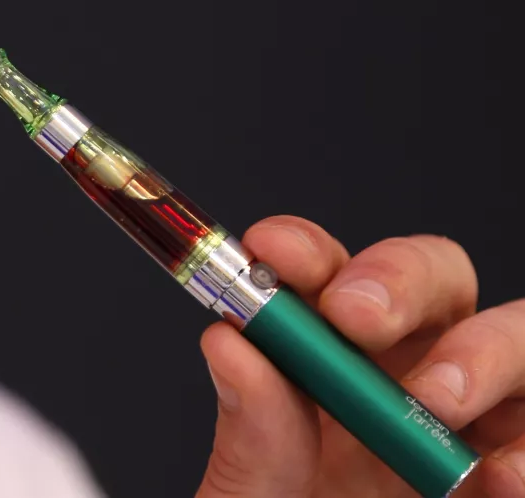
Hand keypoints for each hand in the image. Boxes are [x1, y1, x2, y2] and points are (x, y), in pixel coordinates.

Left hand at [196, 216, 524, 496]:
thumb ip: (250, 440)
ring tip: (439, 402)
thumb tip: (231, 345)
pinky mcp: (513, 474)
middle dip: (399, 279)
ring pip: (516, 337)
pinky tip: (502, 479)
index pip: (327, 280)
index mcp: (328, 372)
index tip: (268, 251)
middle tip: (355, 319)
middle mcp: (406, 384)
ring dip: (485, 351)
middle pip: (433, 279)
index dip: (305, 253)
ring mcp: (474, 427)